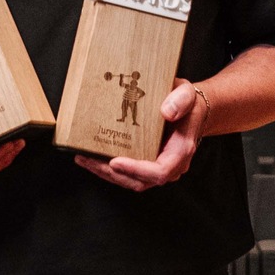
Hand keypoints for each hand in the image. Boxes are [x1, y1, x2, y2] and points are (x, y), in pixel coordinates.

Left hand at [74, 79, 207, 191]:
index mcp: (181, 151)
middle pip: (140, 181)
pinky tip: (92, 156)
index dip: (136, 170)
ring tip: (84, 159)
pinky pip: (128, 172)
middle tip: (89, 160)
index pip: (160, 171)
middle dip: (112, 173)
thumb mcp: (187, 94)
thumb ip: (180, 100)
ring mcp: (158, 166)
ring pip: (131, 180)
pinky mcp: (147, 162)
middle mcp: (170, 164)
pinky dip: (109, 167)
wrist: (190, 108)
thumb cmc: (188, 103)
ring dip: (106, 172)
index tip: (115, 162)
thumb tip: (167, 112)